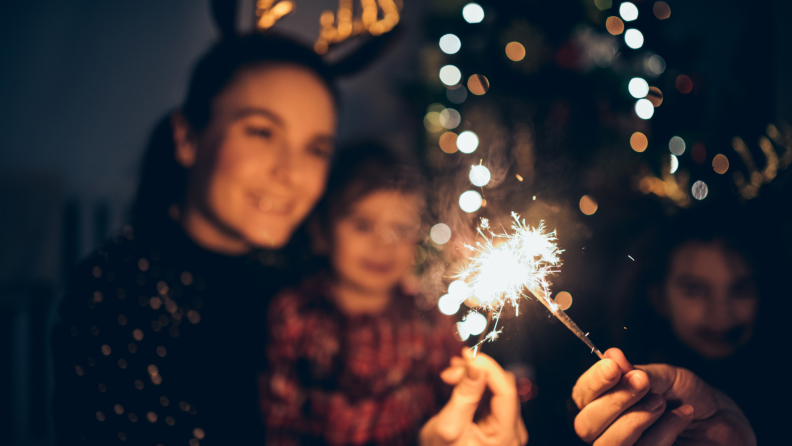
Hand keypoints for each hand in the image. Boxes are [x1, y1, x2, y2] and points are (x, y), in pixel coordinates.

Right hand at [419, 349, 527, 445]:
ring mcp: (509, 427)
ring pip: (497, 387)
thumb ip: (465, 394)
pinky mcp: (501, 421)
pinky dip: (475, 385)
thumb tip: (477, 365)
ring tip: (449, 376)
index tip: (468, 354)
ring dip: (473, 377)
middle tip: (449, 372)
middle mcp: (514, 433)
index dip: (489, 369)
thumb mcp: (449, 425)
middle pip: (503, 387)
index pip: (506, 393)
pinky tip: (459, 381)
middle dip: (476, 373)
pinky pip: (493, 394)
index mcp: (506, 438)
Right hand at [572, 348, 755, 445]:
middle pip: (585, 425)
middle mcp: (606, 429)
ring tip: (662, 401)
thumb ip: (636, 371)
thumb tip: (611, 355)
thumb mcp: (666, 377)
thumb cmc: (689, 397)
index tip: (613, 368)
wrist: (722, 424)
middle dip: (615, 401)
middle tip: (643, 383)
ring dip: (636, 419)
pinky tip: (682, 416)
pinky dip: (663, 432)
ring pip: (608, 444)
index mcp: (603, 401)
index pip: (580, 396)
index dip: (593, 382)